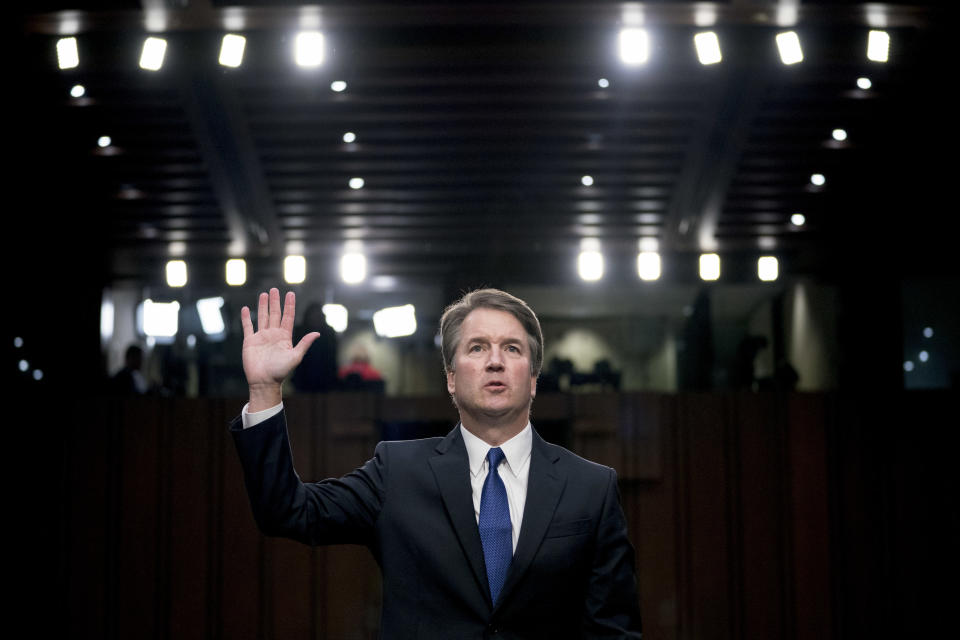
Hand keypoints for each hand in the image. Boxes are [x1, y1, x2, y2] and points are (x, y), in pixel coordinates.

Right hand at [241, 288, 319, 410]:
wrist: (264, 382)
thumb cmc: (281, 371)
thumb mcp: (295, 357)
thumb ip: (304, 344)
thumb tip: (317, 333)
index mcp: (284, 337)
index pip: (287, 317)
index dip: (289, 305)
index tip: (290, 293)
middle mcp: (273, 334)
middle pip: (275, 314)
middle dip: (275, 302)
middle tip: (275, 289)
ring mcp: (261, 337)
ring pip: (262, 317)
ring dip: (263, 306)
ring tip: (264, 294)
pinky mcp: (250, 341)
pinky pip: (248, 327)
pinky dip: (246, 318)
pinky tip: (246, 309)